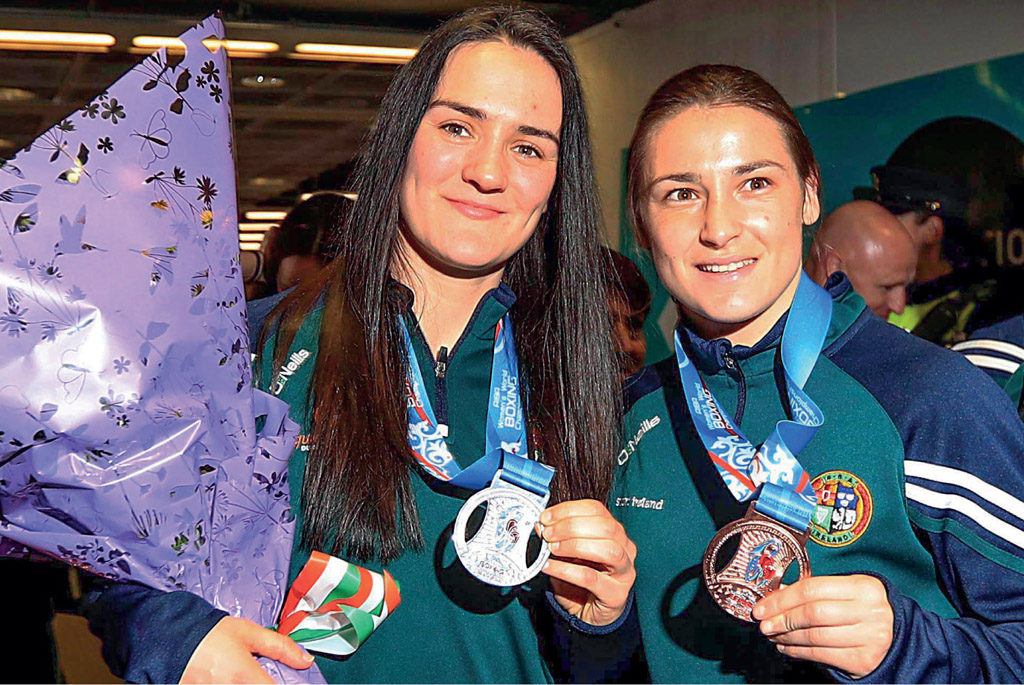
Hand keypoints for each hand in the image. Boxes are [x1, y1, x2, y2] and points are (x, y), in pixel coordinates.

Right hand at [180, 616, 314, 683]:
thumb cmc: (207, 635)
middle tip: (254, 674)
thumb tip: (304, 660)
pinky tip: (228, 678)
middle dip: (261, 682)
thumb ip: (280, 647)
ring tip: (237, 674)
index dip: (284, 684)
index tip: (283, 680)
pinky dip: (230, 684)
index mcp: (244, 678)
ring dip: (246, 684)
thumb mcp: (249, 634)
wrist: (170, 637)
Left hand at [539, 499, 636, 625]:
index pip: (596, 510)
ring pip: (607, 550)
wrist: (589, 613)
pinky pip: (591, 578)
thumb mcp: (568, 554)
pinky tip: (550, 567)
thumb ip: (557, 537)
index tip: (546, 517)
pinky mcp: (616, 594)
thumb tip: (540, 525)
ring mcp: (624, 572)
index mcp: (614, 532)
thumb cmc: (580, 580)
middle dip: (571, 526)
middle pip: (605, 527)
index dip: (569, 510)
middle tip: (548, 534)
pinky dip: (566, 570)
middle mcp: (625, 548)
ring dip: (574, 545)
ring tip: (551, 549)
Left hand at [752, 575, 893, 678]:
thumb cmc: (864, 609)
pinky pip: (822, 655)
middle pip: (812, 613)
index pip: (812, 589)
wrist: (898, 635)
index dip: (782, 599)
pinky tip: (787, 647)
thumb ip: (816, 591)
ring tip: (774, 635)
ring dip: (787, 637)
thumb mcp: (847, 592)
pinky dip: (799, 652)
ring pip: (815, 636)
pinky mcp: (864, 659)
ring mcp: (870, 637)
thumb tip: (775, 598)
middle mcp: (869, 610)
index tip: (763, 606)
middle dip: (782, 619)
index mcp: (863, 586)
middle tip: (764, 624)